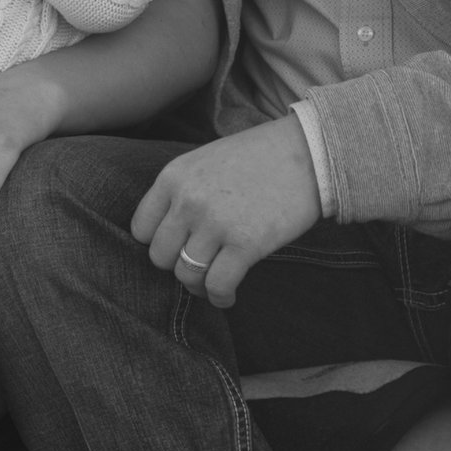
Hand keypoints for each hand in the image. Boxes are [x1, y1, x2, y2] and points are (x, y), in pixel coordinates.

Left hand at [131, 117, 320, 306]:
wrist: (309, 152)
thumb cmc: (259, 157)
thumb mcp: (206, 161)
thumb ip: (182, 192)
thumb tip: (171, 235)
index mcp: (174, 177)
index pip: (141, 228)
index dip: (158, 243)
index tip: (177, 247)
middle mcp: (188, 200)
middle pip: (160, 257)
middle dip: (177, 266)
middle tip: (198, 267)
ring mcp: (216, 223)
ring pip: (187, 275)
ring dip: (199, 286)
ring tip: (213, 284)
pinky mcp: (246, 244)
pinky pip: (218, 286)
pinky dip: (220, 298)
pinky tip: (228, 296)